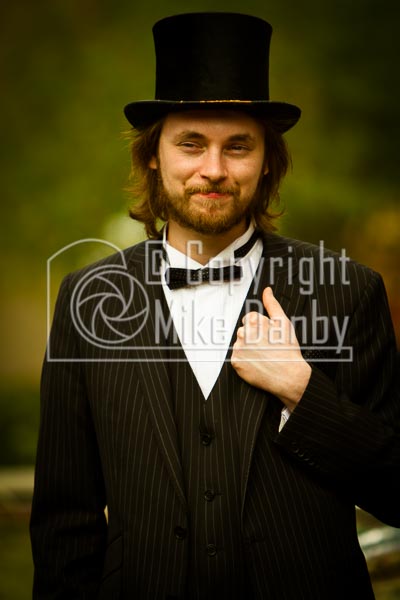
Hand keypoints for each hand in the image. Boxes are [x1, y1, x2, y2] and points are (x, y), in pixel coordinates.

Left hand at [231, 287, 310, 410]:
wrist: (289, 376)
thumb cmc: (288, 350)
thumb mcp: (283, 322)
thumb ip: (272, 304)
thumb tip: (267, 291)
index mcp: (253, 321)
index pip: (249, 319)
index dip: (260, 329)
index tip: (269, 337)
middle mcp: (243, 333)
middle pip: (244, 331)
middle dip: (253, 338)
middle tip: (267, 348)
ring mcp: (238, 348)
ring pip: (240, 345)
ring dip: (248, 349)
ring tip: (263, 356)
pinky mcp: (235, 362)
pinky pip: (237, 358)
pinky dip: (245, 361)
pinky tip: (257, 364)